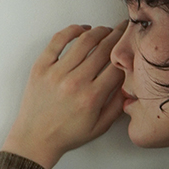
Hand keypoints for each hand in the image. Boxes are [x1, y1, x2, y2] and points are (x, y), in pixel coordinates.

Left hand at [1, 23, 126, 168]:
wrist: (36, 139)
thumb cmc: (67, 135)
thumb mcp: (99, 127)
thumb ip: (117, 106)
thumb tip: (129, 87)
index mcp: (92, 98)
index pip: (117, 67)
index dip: (128, 54)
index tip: (132, 47)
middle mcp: (75, 82)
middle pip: (103, 50)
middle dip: (117, 36)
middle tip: (123, 29)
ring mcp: (57, 72)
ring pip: (84, 41)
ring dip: (99, 31)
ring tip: (105, 30)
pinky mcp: (41, 66)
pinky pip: (58, 40)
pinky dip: (72, 30)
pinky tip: (82, 30)